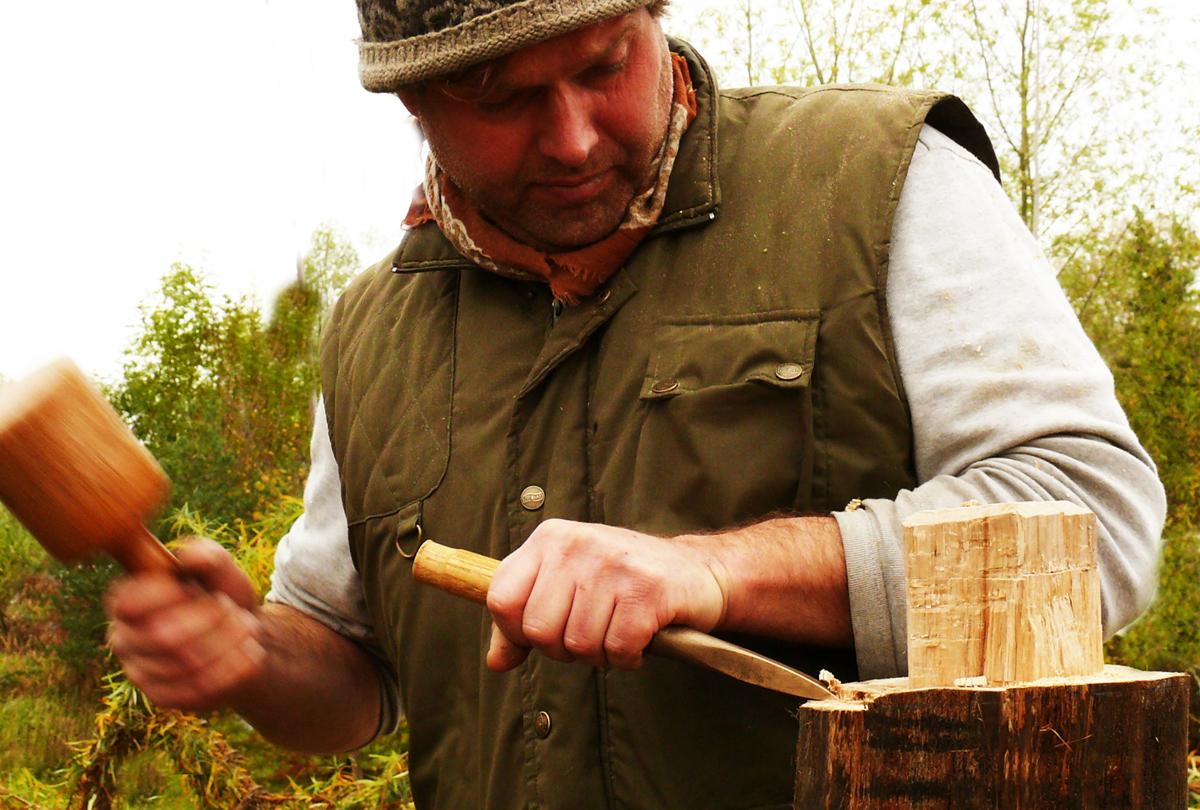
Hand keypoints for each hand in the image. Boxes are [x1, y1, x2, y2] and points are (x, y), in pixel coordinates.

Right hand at [105, 537, 264, 711]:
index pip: (129, 601)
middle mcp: (123, 637)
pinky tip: (246, 655)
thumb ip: (207, 556)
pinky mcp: (161, 696)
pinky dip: (229, 671)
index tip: (198, 591)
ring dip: (226, 644)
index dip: (167, 596)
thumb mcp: (222, 569)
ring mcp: (138, 671)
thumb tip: (189, 557)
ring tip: (246, 631)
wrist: (243, 638)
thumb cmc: (222, 596)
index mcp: (126, 599)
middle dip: (211, 621)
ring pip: (182, 664)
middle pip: (162, 635)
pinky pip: (193, 690)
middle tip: (236, 612)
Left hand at [485, 519, 727, 671]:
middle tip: (592, 634)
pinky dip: (629, 657)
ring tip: (618, 631)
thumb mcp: (569, 586)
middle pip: (538, 630)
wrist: (698, 571)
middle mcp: (578, 544)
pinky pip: (618, 649)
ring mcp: (613, 565)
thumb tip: (496, 662)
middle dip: (564, 648)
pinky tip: (640, 639)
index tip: (545, 634)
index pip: (502, 599)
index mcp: (550, 539)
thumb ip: (525, 620)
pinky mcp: (647, 589)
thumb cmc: (625, 582)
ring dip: (601, 654)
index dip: (517, 632)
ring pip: (579, 645)